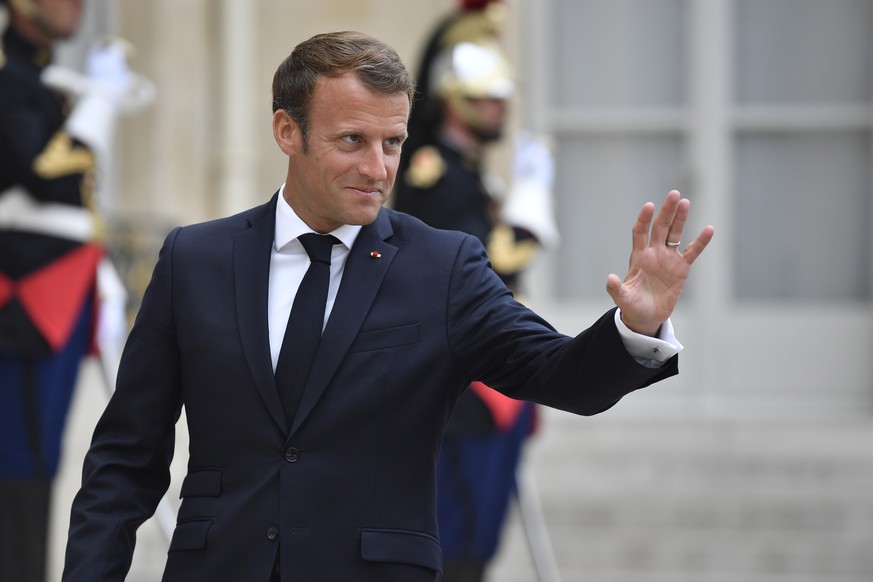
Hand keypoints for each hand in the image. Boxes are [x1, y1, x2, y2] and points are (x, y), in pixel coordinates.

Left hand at [606, 190, 713, 336]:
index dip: (644, 220)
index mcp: (639, 257)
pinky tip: (709, 229)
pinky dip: (700, 242)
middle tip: (674, 194)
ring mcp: (668, 259)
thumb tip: (610, 279)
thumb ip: (616, 289)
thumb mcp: (623, 299)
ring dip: (680, 219)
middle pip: (660, 228)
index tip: (648, 207)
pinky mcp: (681, 268)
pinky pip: (692, 252)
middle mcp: (654, 253)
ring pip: (675, 234)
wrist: (647, 316)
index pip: (640, 233)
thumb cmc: (632, 306)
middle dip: (666, 211)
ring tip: (685, 202)